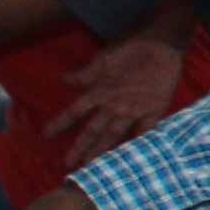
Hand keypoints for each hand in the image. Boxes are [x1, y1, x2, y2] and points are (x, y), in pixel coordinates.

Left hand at [42, 38, 192, 156]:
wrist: (162, 43)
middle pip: (93, 132)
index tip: (47, 136)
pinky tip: (134, 158)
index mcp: (99, 92)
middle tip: (70, 167)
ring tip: (94, 167)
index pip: (74, 112)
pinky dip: (140, 145)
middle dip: (81, 149)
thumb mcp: (102, 58)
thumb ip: (84, 74)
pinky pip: (146, 132)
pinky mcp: (154, 110)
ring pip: (115, 136)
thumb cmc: (130, 46)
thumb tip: (65, 79)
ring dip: (103, 152)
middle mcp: (113, 106)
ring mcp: (134, 110)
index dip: (60, 124)